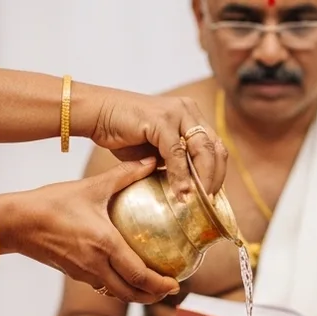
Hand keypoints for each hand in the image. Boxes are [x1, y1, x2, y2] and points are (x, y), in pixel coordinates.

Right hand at [0, 158, 178, 302]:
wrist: (16, 222)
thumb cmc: (51, 203)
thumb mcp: (91, 187)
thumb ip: (124, 176)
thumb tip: (152, 162)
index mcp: (104, 245)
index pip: (139, 275)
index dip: (160, 284)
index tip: (176, 284)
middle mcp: (95, 264)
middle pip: (131, 293)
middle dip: (153, 296)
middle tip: (170, 291)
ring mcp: (83, 272)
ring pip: (116, 293)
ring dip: (136, 295)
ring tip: (153, 288)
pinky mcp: (74, 273)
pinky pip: (102, 286)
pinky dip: (119, 287)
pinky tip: (125, 277)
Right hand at [73, 83, 227, 198]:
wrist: (98, 115)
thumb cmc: (125, 134)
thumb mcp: (158, 151)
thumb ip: (177, 163)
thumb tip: (192, 190)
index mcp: (191, 117)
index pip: (216, 147)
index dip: (218, 173)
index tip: (212, 197)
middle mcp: (188, 111)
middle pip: (215, 148)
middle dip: (215, 178)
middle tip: (208, 202)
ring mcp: (176, 112)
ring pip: (202, 150)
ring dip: (202, 179)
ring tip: (197, 201)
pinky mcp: (161, 120)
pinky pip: (177, 153)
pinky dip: (180, 175)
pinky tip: (180, 192)